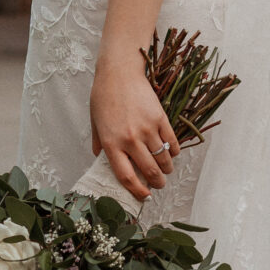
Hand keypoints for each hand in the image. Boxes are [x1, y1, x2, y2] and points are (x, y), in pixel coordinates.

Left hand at [90, 52, 176, 200]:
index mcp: (111, 143)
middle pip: (149, 171)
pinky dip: (173, 151)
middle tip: (160, 185)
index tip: (144, 196)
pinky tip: (172, 154)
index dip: (138, 191)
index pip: (126, 176)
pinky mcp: (159, 118)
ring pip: (163, 158)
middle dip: (157, 183)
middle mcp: (129, 139)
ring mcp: (146, 128)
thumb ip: (99, 143)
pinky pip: (171, 141)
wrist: (119, 73)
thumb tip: (100, 159)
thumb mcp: (95, 123)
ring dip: (167, 169)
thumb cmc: (104, 96)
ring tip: (166, 171)